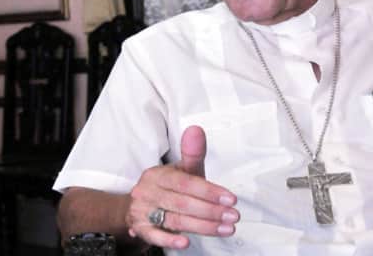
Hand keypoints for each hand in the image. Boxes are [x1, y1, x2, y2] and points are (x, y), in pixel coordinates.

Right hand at [125, 125, 239, 249]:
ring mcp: (142, 211)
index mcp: (158, 174)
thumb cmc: (168, 187)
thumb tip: (196, 130)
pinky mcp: (140, 229)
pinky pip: (154, 236)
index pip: (185, 182)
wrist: (140, 205)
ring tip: (225, 229)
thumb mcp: (181, 170)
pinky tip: (185, 243)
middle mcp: (148, 191)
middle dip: (211, 211)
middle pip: (182, 203)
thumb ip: (192, 153)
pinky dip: (169, 240)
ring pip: (174, 220)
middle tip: (233, 216)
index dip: (209, 191)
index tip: (230, 198)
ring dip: (202, 227)